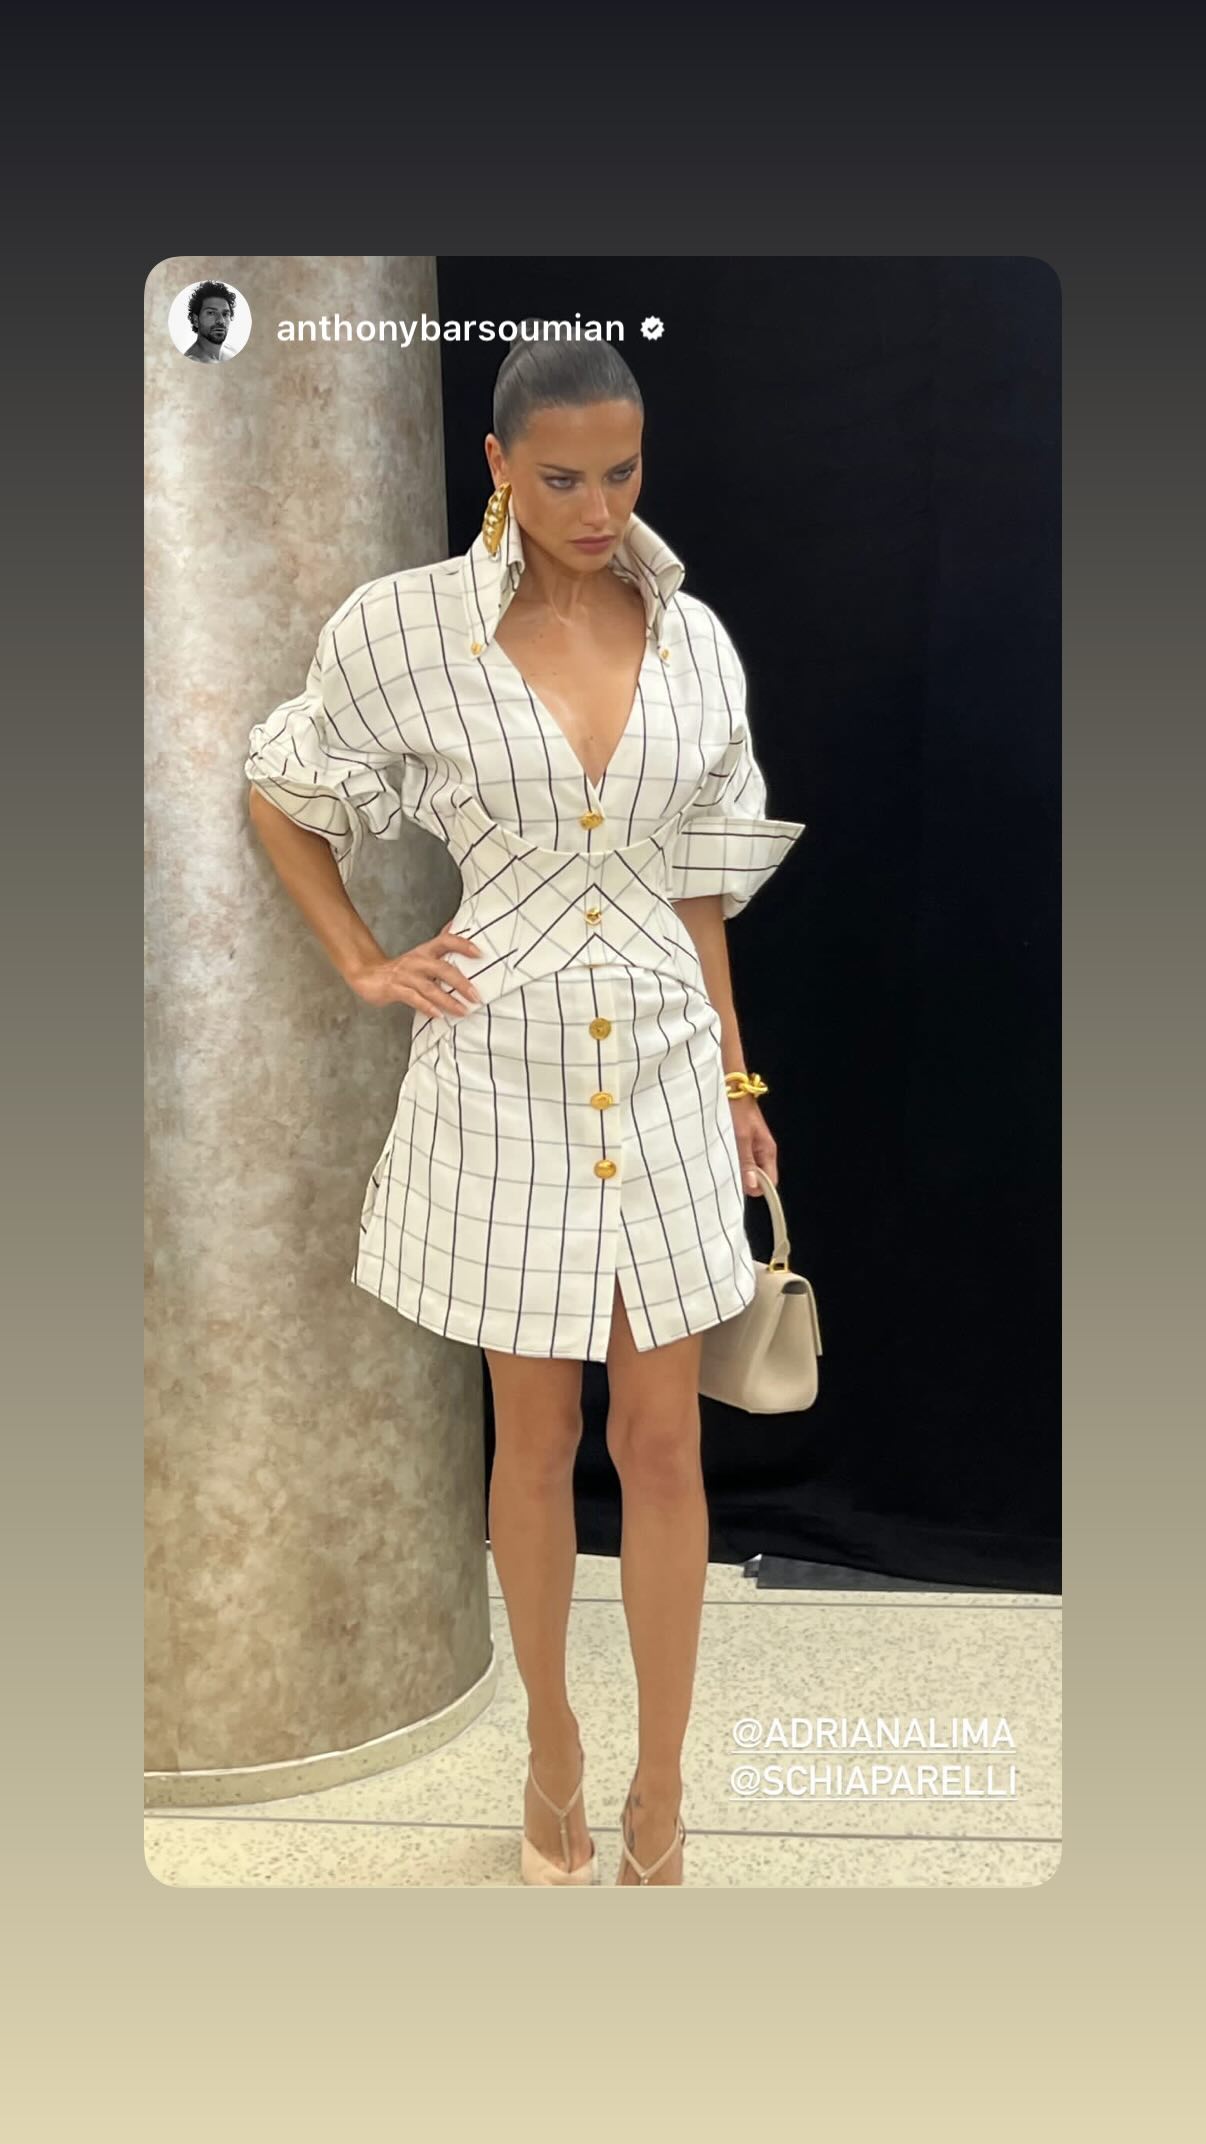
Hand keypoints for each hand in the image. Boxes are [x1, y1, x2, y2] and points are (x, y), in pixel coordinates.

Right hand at [347, 930, 481, 1016]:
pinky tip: (438, 1015)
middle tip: (476, 995)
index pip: (446, 941)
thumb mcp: (422, 954)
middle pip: (441, 968)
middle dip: (460, 982)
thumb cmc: (401, 968)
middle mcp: (416, 961)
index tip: (480, 953)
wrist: (367, 974)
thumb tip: (456, 925)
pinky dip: (427, 1007)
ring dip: (448, 1000)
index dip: (462, 945)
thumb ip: (440, 943)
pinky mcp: (394, 989)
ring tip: (463, 1010)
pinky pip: (413, 998)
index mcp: (425, 951)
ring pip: (429, 987)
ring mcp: (405, 975)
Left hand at [729, 1096, 776, 1196]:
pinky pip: (737, 1159)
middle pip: (756, 1178)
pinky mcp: (740, 1142)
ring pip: (745, 1169)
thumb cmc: (736, 1107)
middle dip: (742, 1179)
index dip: (756, 1187)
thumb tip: (752, 1186)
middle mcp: (761, 1151)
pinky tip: (717, 1155)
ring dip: (733, 1169)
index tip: (739, 1187)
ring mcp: (751, 1146)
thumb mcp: (740, 1138)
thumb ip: (746, 1162)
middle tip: (724, 1171)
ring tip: (719, 1160)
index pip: (770, 1182)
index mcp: (767, 1150)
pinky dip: (728, 1160)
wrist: (728, 1086)